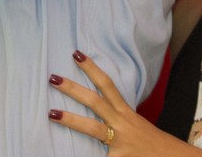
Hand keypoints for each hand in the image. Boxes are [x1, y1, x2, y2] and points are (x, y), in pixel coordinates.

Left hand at [49, 51, 195, 155]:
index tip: (77, 55)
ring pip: (92, 128)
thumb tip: (98, 108)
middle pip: (95, 102)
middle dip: (73, 89)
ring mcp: (118, 142)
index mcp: (125, 112)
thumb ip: (116, 116)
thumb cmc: (149, 142)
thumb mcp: (134, 124)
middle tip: (52, 77)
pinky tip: (63, 154)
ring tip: (51, 113)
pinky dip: (84, 155)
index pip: (107, 85)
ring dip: (71, 120)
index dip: (92, 69)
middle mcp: (121, 123)